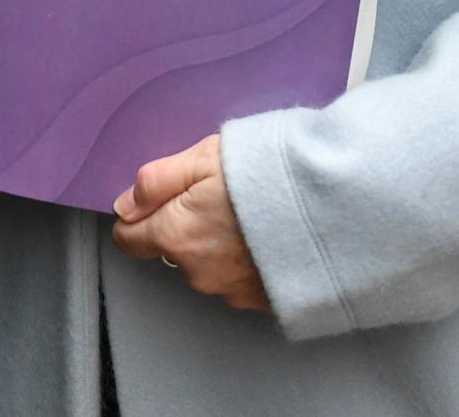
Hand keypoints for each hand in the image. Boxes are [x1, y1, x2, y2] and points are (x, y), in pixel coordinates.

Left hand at [111, 134, 267, 310]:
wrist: (333, 208)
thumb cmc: (269, 174)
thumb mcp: (203, 158)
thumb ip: (156, 181)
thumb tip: (125, 203)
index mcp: (176, 235)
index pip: (129, 239)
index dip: (137, 217)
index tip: (155, 202)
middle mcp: (198, 271)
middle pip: (173, 249)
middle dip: (186, 224)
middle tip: (219, 194)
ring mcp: (231, 290)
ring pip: (207, 265)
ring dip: (219, 243)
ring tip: (251, 211)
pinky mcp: (262, 300)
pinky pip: (240, 278)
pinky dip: (247, 259)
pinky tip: (268, 233)